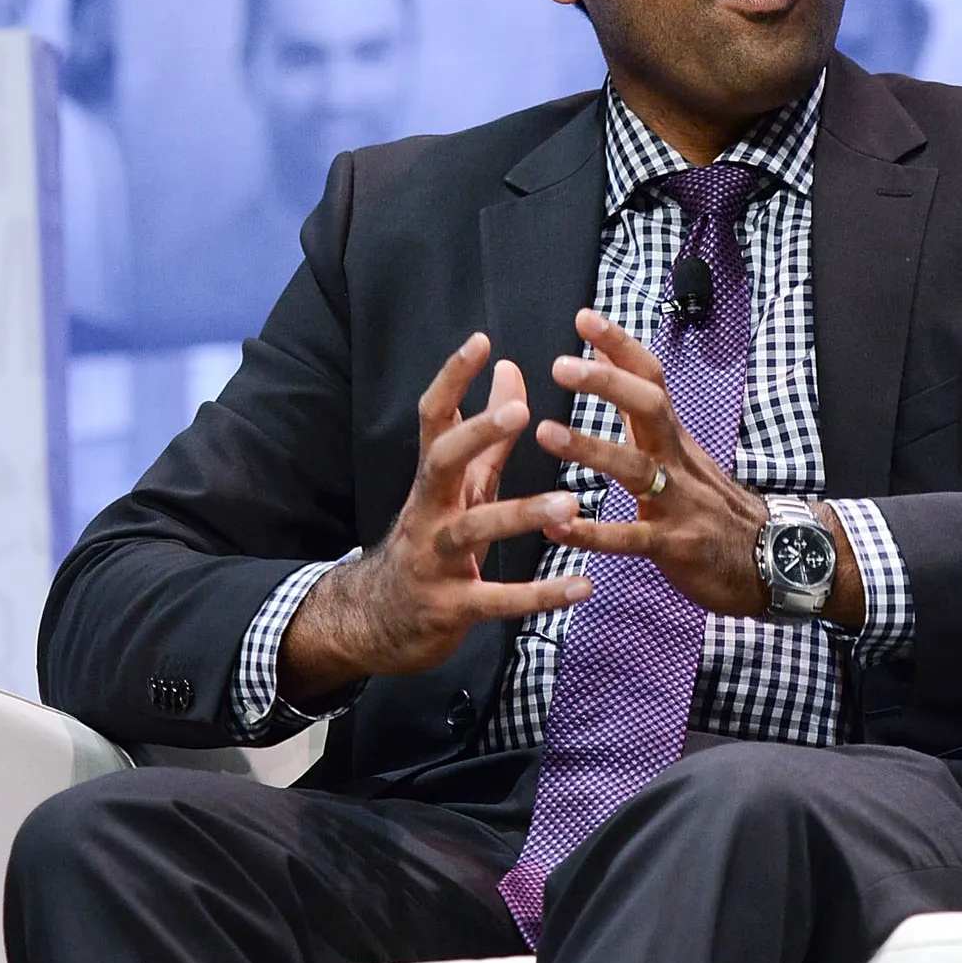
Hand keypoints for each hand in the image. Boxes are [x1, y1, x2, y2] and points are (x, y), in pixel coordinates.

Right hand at [279, 335, 589, 701]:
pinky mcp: (452, 608)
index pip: (433, 417)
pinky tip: (583, 585)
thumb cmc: (432, 539)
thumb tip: (509, 368)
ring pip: (475, 531)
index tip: (481, 340)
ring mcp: (435, 560)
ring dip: (523, 514)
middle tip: (519, 411)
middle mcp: (428, 512)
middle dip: (475, 434)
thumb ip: (487, 434)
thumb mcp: (458, 487)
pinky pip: (499, 600)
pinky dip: (541, 595)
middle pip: (442, 461)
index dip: (452, 378)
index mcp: (432, 479)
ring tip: (572, 502)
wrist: (378, 622)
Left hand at [533, 310, 772, 617]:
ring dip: (590, 448)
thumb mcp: (678, 450)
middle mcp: (677, 458)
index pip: (650, 378)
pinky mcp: (675, 545)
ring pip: (636, 467)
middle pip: (649, 407)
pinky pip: (630, 539)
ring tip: (545, 432)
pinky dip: (592, 533)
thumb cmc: (710, 501)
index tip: (584, 317)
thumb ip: (640, 411)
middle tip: (559, 365)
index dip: (621, 345)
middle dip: (606, 383)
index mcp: (673, 435)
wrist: (770, 560)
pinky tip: (555, 526)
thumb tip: (607, 360)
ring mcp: (678, 501)